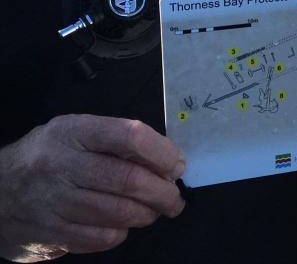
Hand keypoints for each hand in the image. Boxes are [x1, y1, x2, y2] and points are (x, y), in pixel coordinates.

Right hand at [0, 115, 185, 262]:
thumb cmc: (47, 157)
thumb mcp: (75, 134)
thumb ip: (114, 141)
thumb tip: (166, 160)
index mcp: (74, 131)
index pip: (130, 136)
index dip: (162, 152)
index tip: (177, 165)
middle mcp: (61, 163)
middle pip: (128, 179)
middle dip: (162, 192)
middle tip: (174, 198)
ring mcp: (52, 200)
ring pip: (117, 212)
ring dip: (146, 214)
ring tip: (154, 212)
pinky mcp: (47, 232)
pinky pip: (98, 238)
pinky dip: (119, 233)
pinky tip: (123, 226)